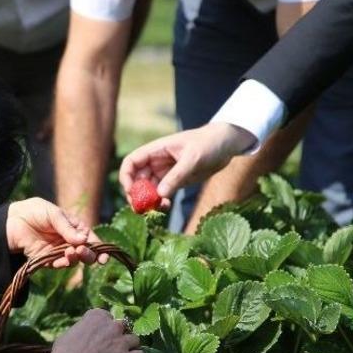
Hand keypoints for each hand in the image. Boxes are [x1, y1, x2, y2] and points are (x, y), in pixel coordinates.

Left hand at [6, 198, 108, 267]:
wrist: (12, 220)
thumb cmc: (35, 211)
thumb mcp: (53, 214)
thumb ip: (67, 228)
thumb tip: (83, 240)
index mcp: (74, 228)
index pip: (91, 239)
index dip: (99, 248)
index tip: (104, 257)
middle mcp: (69, 241)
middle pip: (85, 253)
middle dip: (88, 255)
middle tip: (83, 252)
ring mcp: (58, 251)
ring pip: (73, 260)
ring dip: (74, 259)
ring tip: (70, 253)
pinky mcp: (46, 259)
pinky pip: (57, 264)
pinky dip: (61, 263)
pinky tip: (61, 260)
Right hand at [37, 309, 143, 352]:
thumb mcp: (70, 332)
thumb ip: (83, 329)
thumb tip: (84, 334)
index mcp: (97, 315)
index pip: (107, 316)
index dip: (104, 326)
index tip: (99, 334)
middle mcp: (112, 325)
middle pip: (123, 325)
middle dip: (118, 334)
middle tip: (110, 345)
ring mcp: (121, 341)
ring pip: (135, 339)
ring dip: (129, 345)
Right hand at [119, 122, 257, 204]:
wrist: (227, 144)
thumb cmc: (209, 143)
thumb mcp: (193, 159)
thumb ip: (176, 176)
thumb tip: (159, 195)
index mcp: (156, 150)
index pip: (132, 162)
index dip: (126, 176)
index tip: (131, 191)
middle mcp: (157, 162)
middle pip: (137, 179)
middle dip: (136, 194)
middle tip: (141, 209)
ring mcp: (166, 172)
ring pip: (148, 189)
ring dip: (148, 201)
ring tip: (156, 209)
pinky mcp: (176, 181)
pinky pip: (162, 194)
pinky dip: (160, 202)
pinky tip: (165, 207)